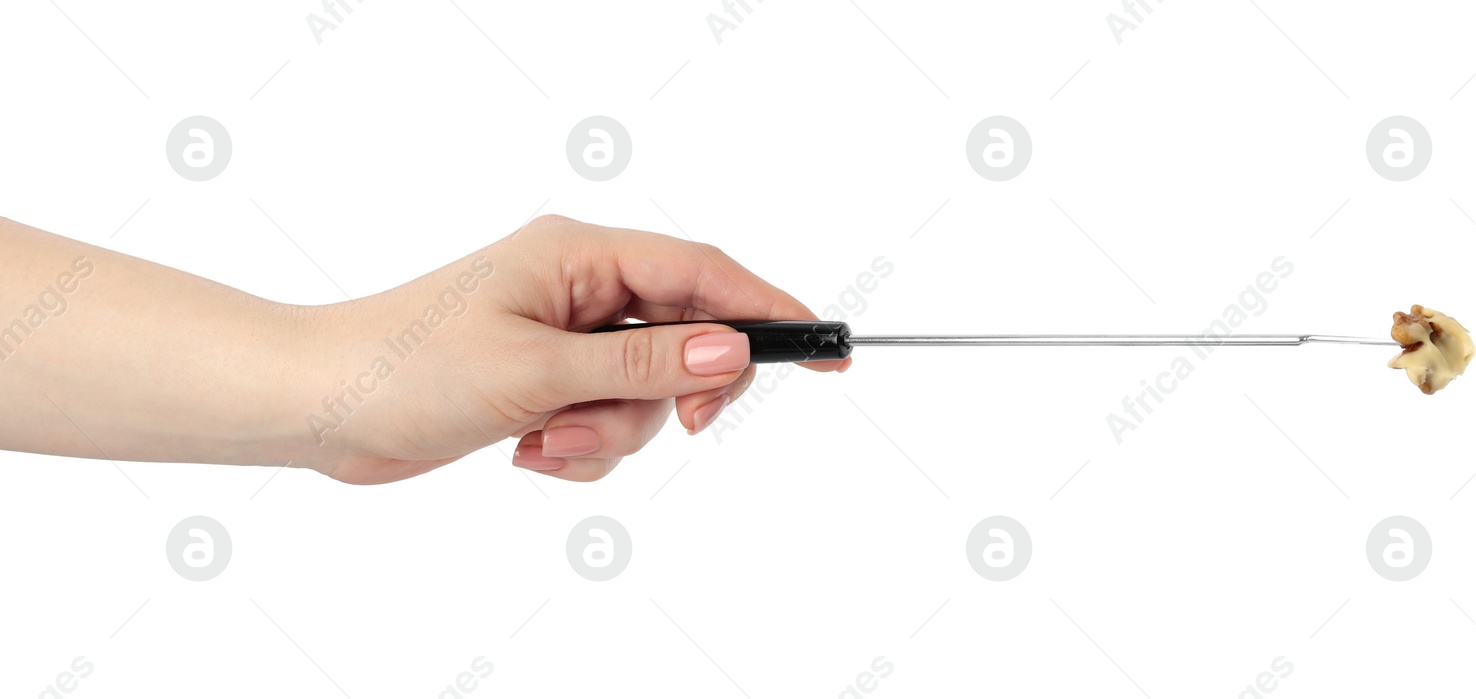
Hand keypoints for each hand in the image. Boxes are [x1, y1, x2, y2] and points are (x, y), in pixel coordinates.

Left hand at [290, 215, 847, 483]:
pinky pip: (604, 423)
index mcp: (581, 255)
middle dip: (666, 398)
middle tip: (675, 431)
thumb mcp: (537, 370)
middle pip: (682, 341)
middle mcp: (579, 288)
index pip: (703, 273)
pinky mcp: (545, 384)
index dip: (769, 310)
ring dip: (606, 434)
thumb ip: (642, 363)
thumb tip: (727, 351)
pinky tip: (524, 451)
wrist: (318, 405)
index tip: (827, 347)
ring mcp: (563, 338)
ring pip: (644, 395)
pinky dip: (576, 449)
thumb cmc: (406, 367)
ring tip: (543, 442)